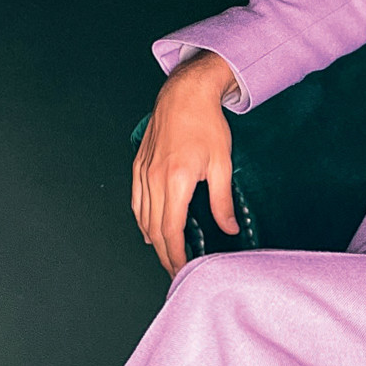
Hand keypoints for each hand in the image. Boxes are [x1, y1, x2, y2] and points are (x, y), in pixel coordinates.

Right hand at [131, 51, 238, 276]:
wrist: (184, 94)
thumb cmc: (205, 124)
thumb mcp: (222, 164)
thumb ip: (222, 201)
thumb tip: (229, 228)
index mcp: (176, 181)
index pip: (171, 231)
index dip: (176, 256)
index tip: (183, 270)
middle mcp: (154, 180)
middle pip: (155, 231)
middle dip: (165, 255)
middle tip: (176, 270)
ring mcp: (143, 173)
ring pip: (142, 218)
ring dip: (153, 241)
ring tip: (166, 255)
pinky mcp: (139, 166)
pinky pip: (136, 201)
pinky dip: (142, 220)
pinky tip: (149, 229)